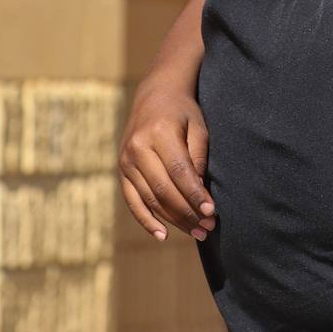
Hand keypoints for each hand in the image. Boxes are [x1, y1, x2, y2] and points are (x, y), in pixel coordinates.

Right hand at [118, 85, 214, 240]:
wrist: (154, 96)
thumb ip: (198, 158)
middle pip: (163, 189)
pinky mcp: (121, 171)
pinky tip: (162, 235)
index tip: (211, 211)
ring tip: (197, 232)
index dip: (194, 194)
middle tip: (208, 227)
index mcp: (159, 134)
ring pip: (150, 199)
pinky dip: (146, 220)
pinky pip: (133, 201)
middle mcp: (137, 149)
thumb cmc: (183, 112)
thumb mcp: (198, 127)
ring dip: (173, 220)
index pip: (179, 172)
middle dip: (187, 212)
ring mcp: (125, 161)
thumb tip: (200, 194)